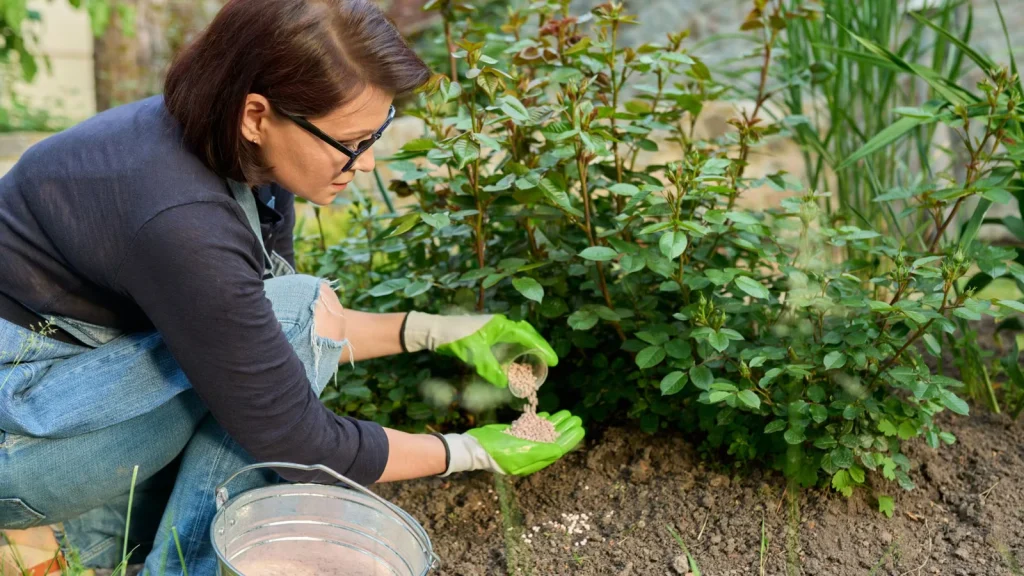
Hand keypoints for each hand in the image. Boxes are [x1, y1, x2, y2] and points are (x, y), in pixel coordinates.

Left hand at [402, 312, 557, 386]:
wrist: (434, 330)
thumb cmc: (455, 338)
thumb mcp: (475, 355)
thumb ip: (491, 369)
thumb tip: (506, 382)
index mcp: (501, 325)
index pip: (528, 336)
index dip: (543, 349)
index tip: (554, 361)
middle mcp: (499, 324)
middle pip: (526, 335)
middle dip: (538, 348)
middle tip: (549, 362)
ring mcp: (492, 328)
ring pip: (516, 338)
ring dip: (526, 351)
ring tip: (535, 364)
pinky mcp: (485, 334)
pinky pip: (506, 342)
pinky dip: (513, 352)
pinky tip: (514, 363)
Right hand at [440, 411, 584, 475]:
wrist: (473, 447)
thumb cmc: (496, 452)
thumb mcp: (520, 453)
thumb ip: (540, 452)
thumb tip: (559, 451)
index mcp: (533, 460)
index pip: (556, 448)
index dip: (569, 439)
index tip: (580, 429)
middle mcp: (529, 452)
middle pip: (552, 439)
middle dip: (565, 428)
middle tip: (577, 418)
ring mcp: (521, 442)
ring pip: (543, 431)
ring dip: (556, 422)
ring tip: (567, 413)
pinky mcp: (513, 434)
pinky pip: (531, 427)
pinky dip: (540, 421)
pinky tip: (548, 414)